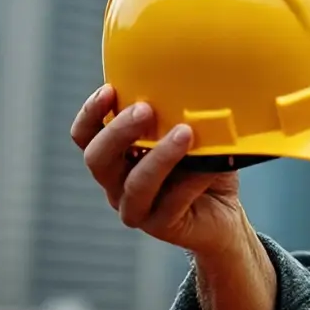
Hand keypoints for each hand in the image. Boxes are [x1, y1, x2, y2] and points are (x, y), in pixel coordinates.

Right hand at [71, 84, 249, 257]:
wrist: (224, 216)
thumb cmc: (203, 168)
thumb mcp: (190, 134)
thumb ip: (179, 113)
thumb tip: (192, 82)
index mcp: (117, 157)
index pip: (86, 136)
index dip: (91, 114)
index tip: (109, 90)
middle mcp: (117, 184)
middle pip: (98, 159)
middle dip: (119, 131)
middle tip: (146, 109)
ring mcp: (137, 209)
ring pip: (136, 184)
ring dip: (159, 156)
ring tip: (185, 133)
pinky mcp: (162, 226)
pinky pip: (172, 203)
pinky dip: (192, 180)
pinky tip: (210, 165)